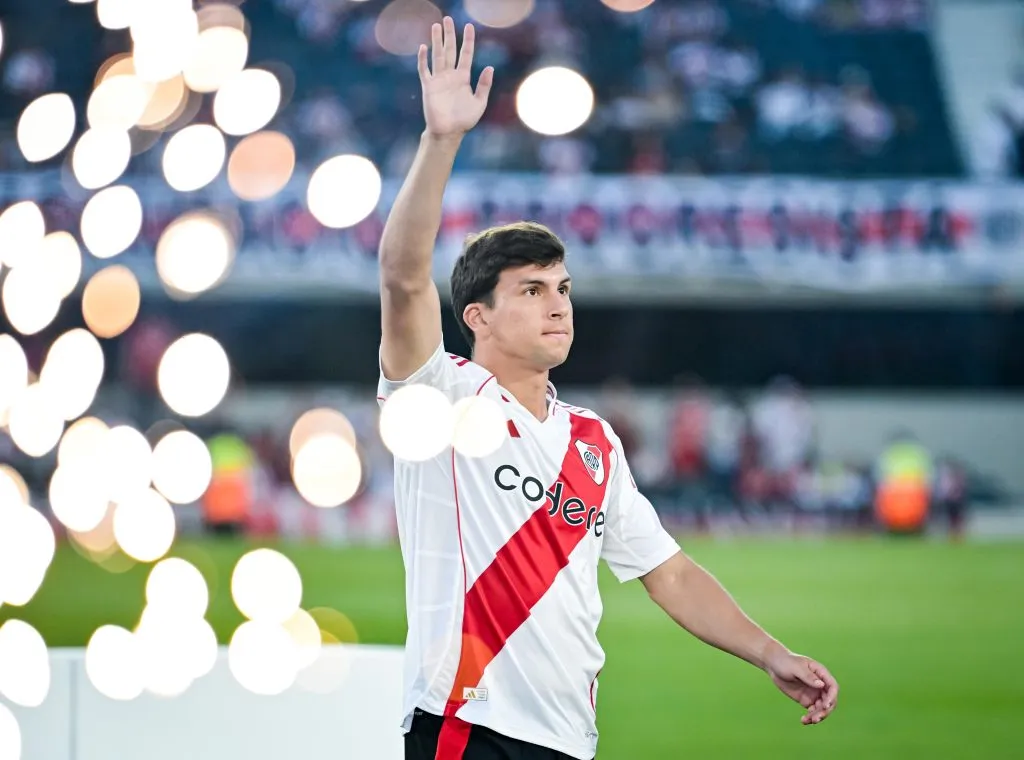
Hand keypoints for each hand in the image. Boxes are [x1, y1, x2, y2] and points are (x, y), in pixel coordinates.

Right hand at [418, 17, 493, 137]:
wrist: (449, 133)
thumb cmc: (464, 120)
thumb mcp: (480, 103)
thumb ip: (484, 85)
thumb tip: (490, 68)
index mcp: (463, 77)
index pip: (466, 54)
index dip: (468, 40)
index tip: (469, 26)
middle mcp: (450, 75)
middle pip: (450, 50)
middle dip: (449, 34)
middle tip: (447, 19)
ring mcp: (438, 80)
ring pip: (437, 56)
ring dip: (436, 41)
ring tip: (435, 26)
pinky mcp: (428, 87)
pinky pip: (425, 70)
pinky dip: (423, 59)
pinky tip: (423, 47)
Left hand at [765, 649, 838, 724]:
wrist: (773, 665)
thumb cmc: (785, 662)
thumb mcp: (796, 667)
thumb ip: (808, 676)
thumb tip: (821, 685)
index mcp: (821, 673)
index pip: (832, 687)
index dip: (832, 697)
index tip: (825, 706)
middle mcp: (820, 685)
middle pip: (829, 700)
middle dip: (825, 710)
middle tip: (816, 718)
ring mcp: (814, 693)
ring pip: (821, 708)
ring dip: (818, 716)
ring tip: (808, 721)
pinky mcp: (806, 700)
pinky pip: (812, 711)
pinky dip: (810, 717)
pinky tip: (803, 721)